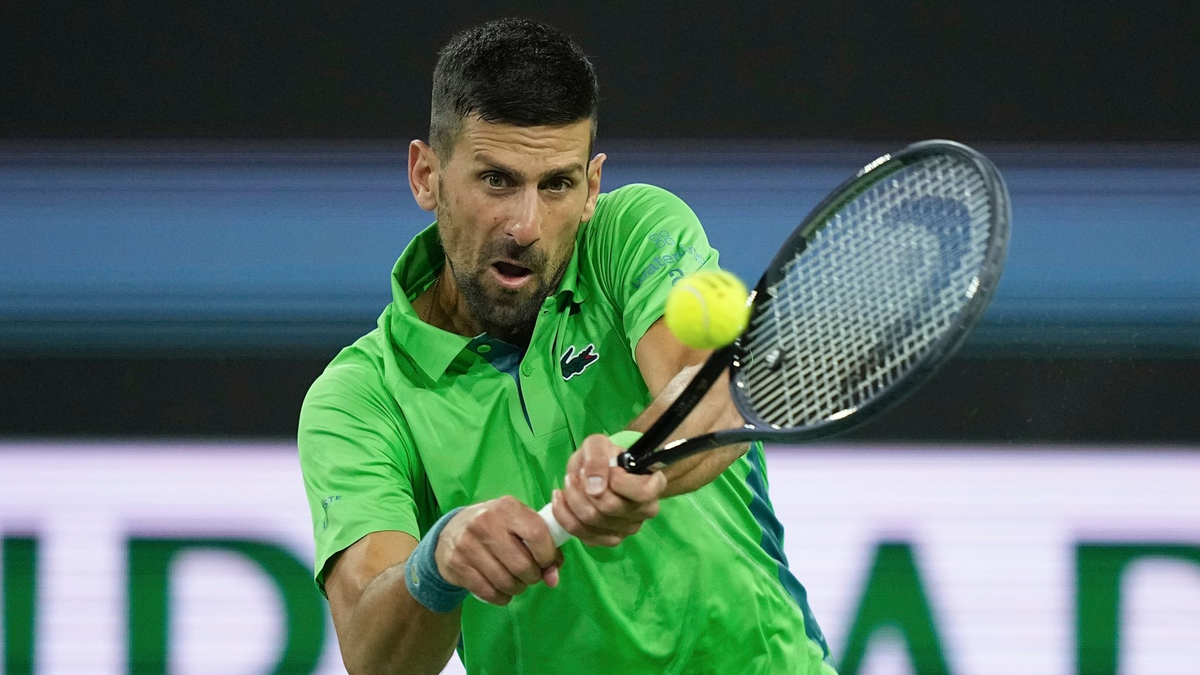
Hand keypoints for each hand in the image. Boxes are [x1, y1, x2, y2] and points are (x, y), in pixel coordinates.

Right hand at [434, 496, 562, 605]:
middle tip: (530, 575)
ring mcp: (468, 543)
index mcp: (507, 507)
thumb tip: (553, 579)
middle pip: (522, 564)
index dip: (547, 555)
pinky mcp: (457, 564)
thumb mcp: (519, 526)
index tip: (546, 562)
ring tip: (516, 582)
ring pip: (505, 582)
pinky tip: (501, 590)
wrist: (451, 531)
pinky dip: (501, 597)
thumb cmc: (496, 527)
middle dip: (532, 577)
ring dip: (517, 588)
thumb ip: (544, 547)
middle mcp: (485, 522)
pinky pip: (488, 592)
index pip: (537, 534)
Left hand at [550, 434, 667, 546]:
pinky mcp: (609, 539)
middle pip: (611, 507)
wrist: (594, 471)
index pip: (643, 492)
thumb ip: (597, 458)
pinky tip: (560, 499)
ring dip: (573, 499)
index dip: (619, 481)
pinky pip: (584, 535)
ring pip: (594, 521)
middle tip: (578, 474)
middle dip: (586, 488)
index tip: (609, 469)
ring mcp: (628, 528)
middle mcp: (645, 510)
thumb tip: (594, 486)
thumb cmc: (602, 456)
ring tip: (569, 482)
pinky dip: (565, 516)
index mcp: (653, 484)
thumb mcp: (597, 444)